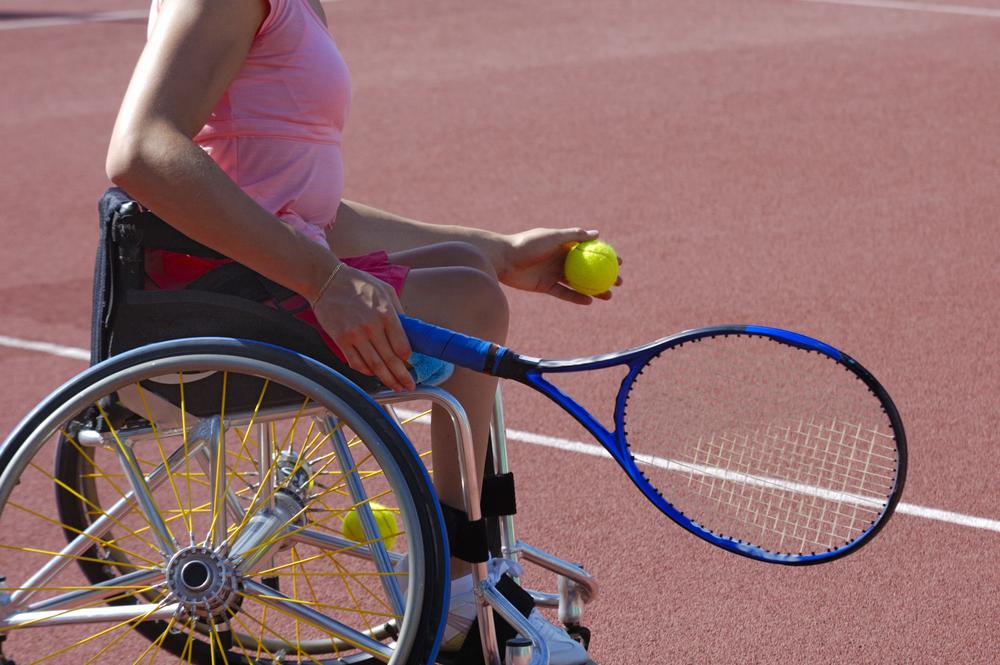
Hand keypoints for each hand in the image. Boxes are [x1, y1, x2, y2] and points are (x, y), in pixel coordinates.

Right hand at [311, 265, 414, 391]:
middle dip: (402, 377)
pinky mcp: (341, 340)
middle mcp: (372, 327)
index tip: (411, 364)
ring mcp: (355, 335)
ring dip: (386, 379)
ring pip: (374, 365)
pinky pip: (355, 362)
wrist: (326, 280)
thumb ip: (398, 311)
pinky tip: (372, 374)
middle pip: (390, 360)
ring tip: (395, 387)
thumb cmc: (358, 283)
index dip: (408, 359)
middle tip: (409, 387)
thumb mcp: (385, 290)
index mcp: (386, 314)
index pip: (402, 346)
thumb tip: (408, 330)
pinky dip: (365, 371)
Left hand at [498, 228, 622, 303]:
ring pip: (579, 283)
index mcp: (564, 245)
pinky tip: (590, 301)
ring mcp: (553, 273)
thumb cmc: (527, 243)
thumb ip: (574, 235)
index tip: (619, 262)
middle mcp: (560, 259)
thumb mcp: (552, 236)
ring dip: (595, 289)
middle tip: (619, 282)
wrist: (503, 259)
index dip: (605, 256)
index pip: (590, 250)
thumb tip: (597, 233)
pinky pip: (564, 293)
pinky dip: (577, 297)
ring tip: (609, 295)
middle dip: (605, 276)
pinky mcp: (545, 286)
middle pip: (588, 269)